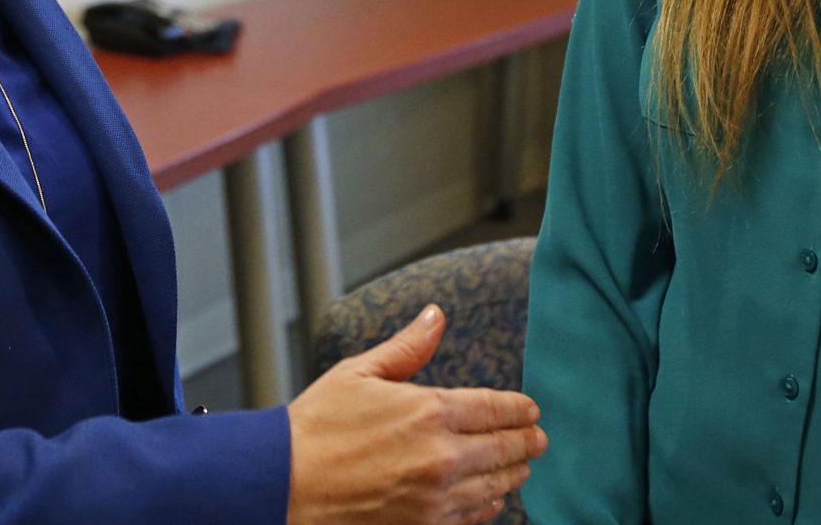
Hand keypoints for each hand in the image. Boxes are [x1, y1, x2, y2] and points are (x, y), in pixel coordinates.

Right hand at [285, 304, 546, 524]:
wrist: (282, 486)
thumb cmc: (314, 429)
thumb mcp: (358, 373)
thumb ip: (406, 347)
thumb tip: (435, 316)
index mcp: (429, 410)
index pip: (496, 408)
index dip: (519, 409)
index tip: (531, 410)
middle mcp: (441, 456)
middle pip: (505, 448)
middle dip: (526, 442)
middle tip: (538, 438)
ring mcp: (435, 498)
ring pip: (495, 486)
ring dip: (513, 474)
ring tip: (521, 467)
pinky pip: (472, 517)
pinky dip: (488, 505)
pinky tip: (491, 497)